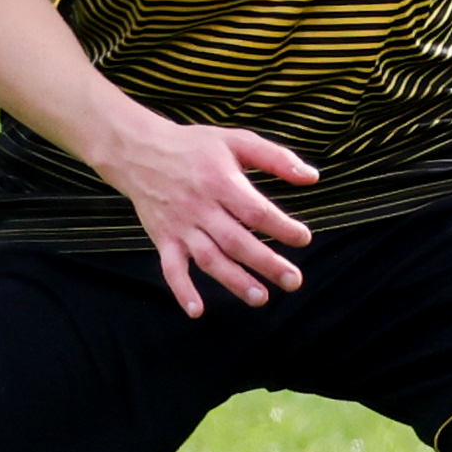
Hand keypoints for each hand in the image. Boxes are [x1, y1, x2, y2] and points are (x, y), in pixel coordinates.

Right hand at [107, 111, 320, 315]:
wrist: (139, 151)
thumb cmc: (195, 146)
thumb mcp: (237, 140)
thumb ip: (276, 158)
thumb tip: (312, 177)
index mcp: (220, 180)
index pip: (254, 211)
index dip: (280, 227)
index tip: (303, 238)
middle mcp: (200, 206)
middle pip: (236, 240)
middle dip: (266, 263)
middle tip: (294, 281)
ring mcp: (180, 225)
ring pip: (209, 258)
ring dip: (234, 281)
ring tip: (262, 298)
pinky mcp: (163, 238)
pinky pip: (170, 268)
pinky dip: (181, 290)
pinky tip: (197, 311)